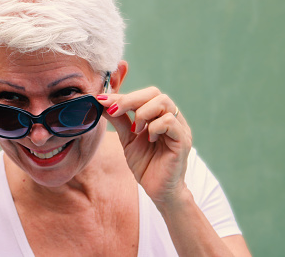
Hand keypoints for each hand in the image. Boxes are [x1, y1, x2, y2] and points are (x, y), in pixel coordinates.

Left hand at [97, 87, 192, 207]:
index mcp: (160, 115)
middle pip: (155, 93)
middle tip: (114, 111)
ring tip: (135, 130)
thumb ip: (119, 120)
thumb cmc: (146, 164)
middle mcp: (173, 118)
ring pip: (164, 103)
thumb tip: (103, 102)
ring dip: (142, 113)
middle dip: (130, 99)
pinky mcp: (182, 141)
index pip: (145, 95)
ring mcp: (179, 128)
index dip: (123, 95)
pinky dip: (154, 127)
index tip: (102, 100)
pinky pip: (170, 121)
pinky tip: (149, 139)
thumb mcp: (128, 138)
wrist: (158, 190)